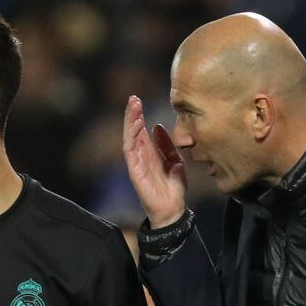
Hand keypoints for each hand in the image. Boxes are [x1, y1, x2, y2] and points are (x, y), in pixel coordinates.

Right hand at [122, 95, 186, 228]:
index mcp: (149, 152)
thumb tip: (157, 126)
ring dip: (130, 121)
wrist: (173, 207)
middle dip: (132, 114)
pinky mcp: (134, 170)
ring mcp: (136, 162)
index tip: (138, 100)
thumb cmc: (173, 186)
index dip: (139, 115)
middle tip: (133, 98)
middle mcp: (140, 155)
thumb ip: (166, 144)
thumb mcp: (175, 159)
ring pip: (129, 137)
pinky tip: (136, 124)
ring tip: (133, 106)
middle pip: (133, 130)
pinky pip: (130, 150)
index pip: (141, 130)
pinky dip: (131, 136)